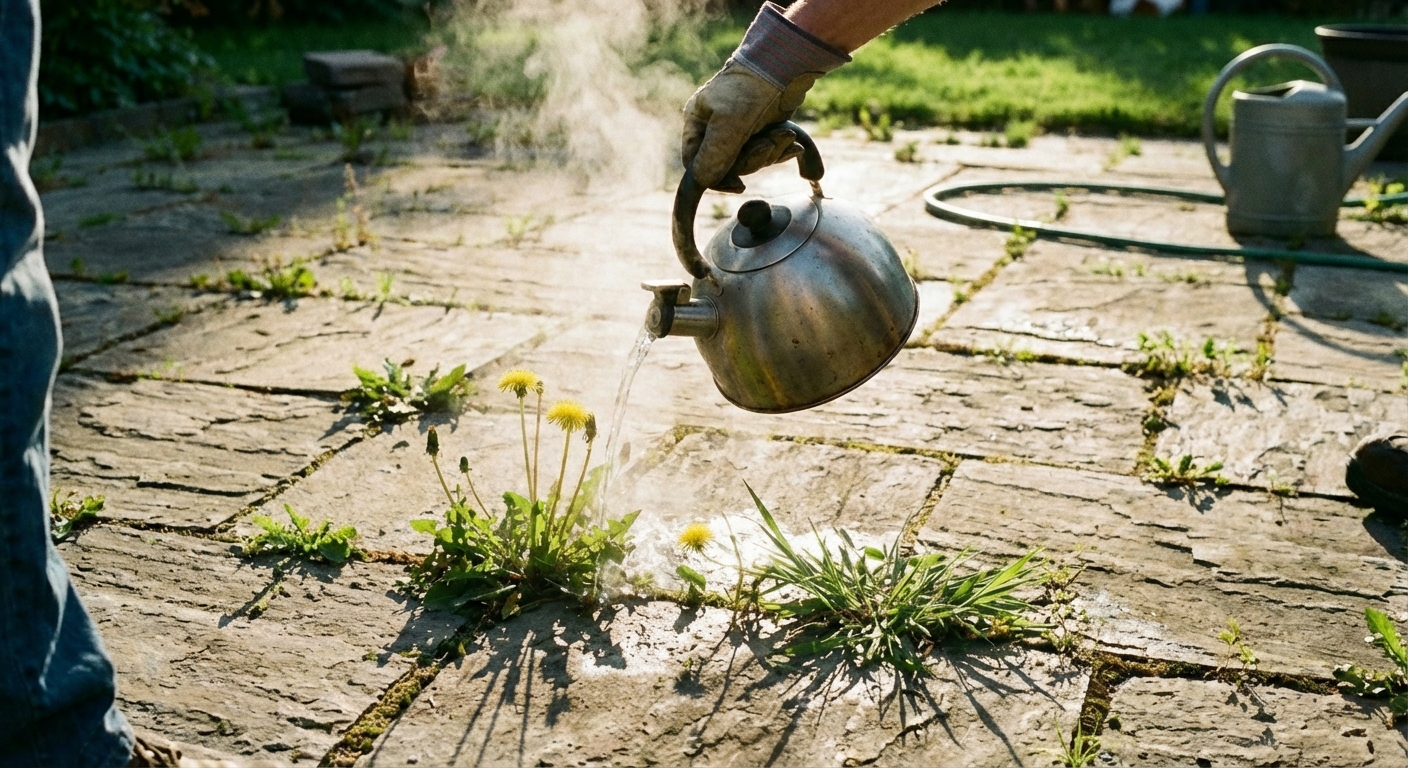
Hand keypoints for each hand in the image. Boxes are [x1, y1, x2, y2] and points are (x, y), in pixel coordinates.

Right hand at [680, 61, 818, 192]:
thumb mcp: (729, 124)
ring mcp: (737, 129)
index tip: (738, 185)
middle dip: (753, 159)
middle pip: (727, 166)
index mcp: (697, 122)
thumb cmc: (750, 88)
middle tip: (768, 144)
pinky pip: (766, 152)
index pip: (696, 165)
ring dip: (771, 152)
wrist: (784, 63)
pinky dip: (780, 149)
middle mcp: (713, 127)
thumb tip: (701, 182)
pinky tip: (793, 144)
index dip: (715, 179)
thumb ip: (713, 156)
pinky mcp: (759, 128)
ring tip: (784, 134)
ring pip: (750, 161)